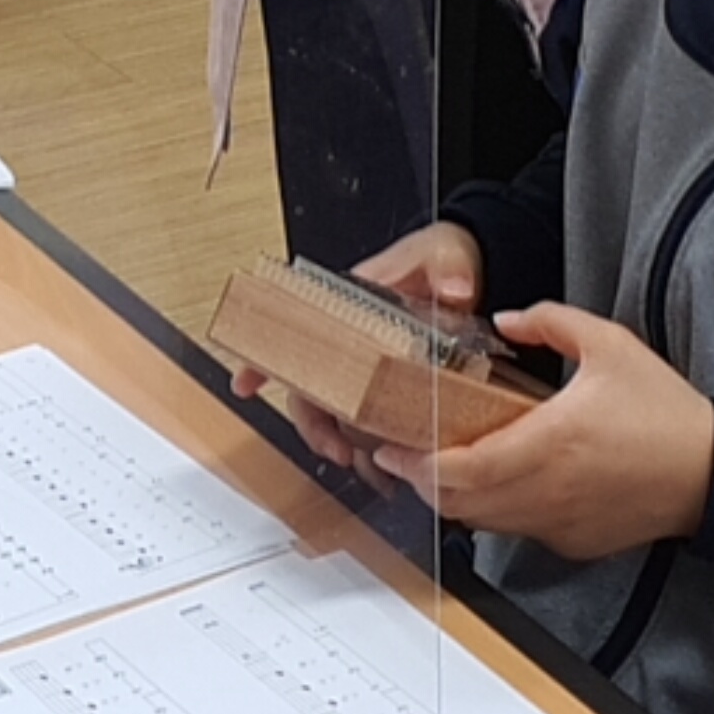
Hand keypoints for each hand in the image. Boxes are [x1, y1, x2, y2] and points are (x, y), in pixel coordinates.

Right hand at [230, 222, 488, 488]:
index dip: (265, 357)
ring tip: (355, 459)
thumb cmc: (442, 258)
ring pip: (336, 407)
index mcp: (351, 305)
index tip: (245, 383)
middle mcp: (353, 337)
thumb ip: (448, 269)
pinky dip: (364, 439)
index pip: (298, 332)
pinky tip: (375, 458)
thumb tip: (454, 291)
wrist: (468, 272)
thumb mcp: (444, 254)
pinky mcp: (395, 381)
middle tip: (336, 449)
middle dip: (313, 423)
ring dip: (335, 436)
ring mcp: (372, 362)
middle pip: (312, 385)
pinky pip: (368, 415)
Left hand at [385, 306, 713, 559]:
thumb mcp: (610, 345)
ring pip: (484, 522)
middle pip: (461, 503)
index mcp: (552, 440)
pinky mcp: (572, 541)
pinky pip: (518, 530)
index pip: (463, 468)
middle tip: (401, 460)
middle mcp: (548, 490)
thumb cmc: (667, 414)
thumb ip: (550, 321)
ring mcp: (558, 522)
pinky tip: (495, 485)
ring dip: (455, 500)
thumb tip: (506, 319)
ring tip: (438, 470)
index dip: (418, 466)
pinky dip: (495, 512)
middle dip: (422, 484)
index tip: (393, 450)